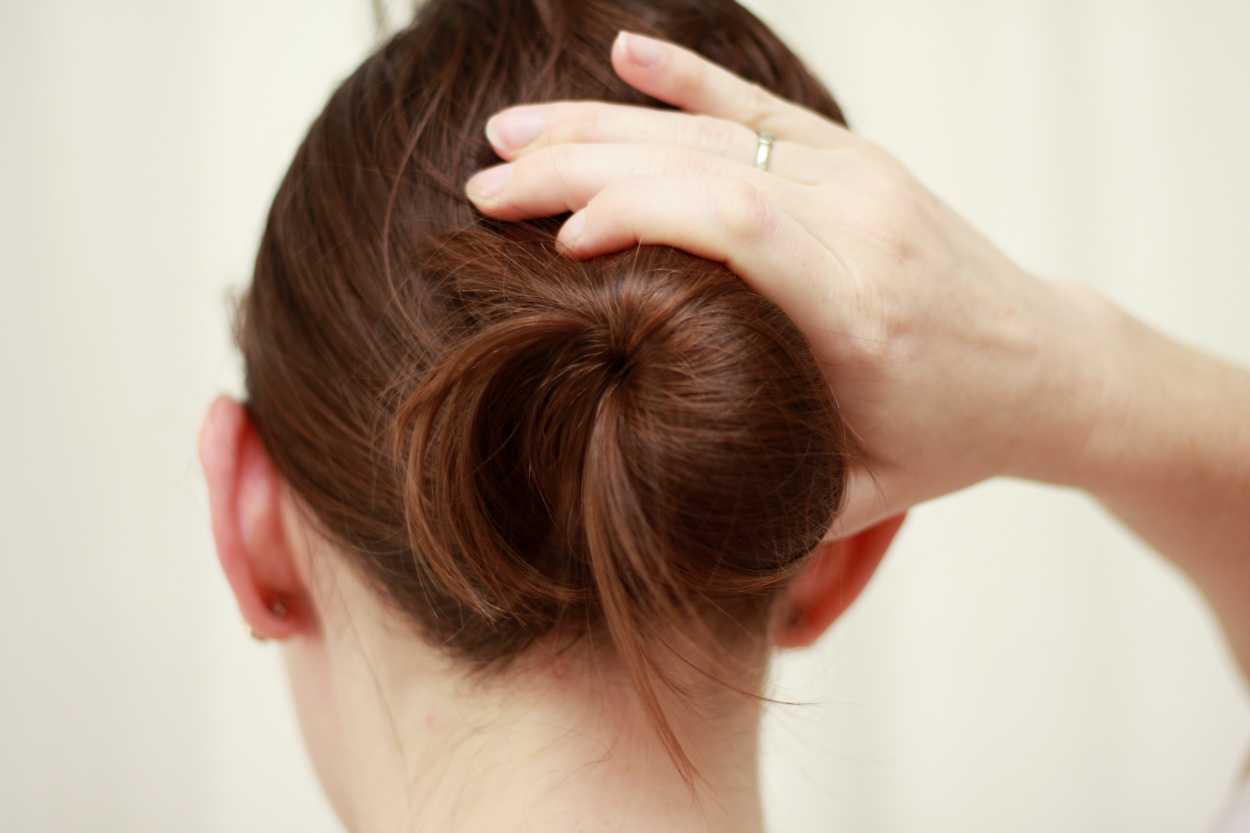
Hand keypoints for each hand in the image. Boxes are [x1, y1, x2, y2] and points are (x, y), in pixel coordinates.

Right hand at [466, 31, 1110, 536]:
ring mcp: (860, 180)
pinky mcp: (857, 161)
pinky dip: (684, 77)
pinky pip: (758, 108)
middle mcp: (860, 225)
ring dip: (601, 126)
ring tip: (509, 132)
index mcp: (857, 309)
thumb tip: (645, 507)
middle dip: (580, 168)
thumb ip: (767, 497)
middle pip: (702, 166)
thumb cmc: (953, 435)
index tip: (555, 243)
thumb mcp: (862, 490)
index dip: (634, 215)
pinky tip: (621, 50)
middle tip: (485, 184)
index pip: (734, 226)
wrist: (1050, 365)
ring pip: (714, 132)